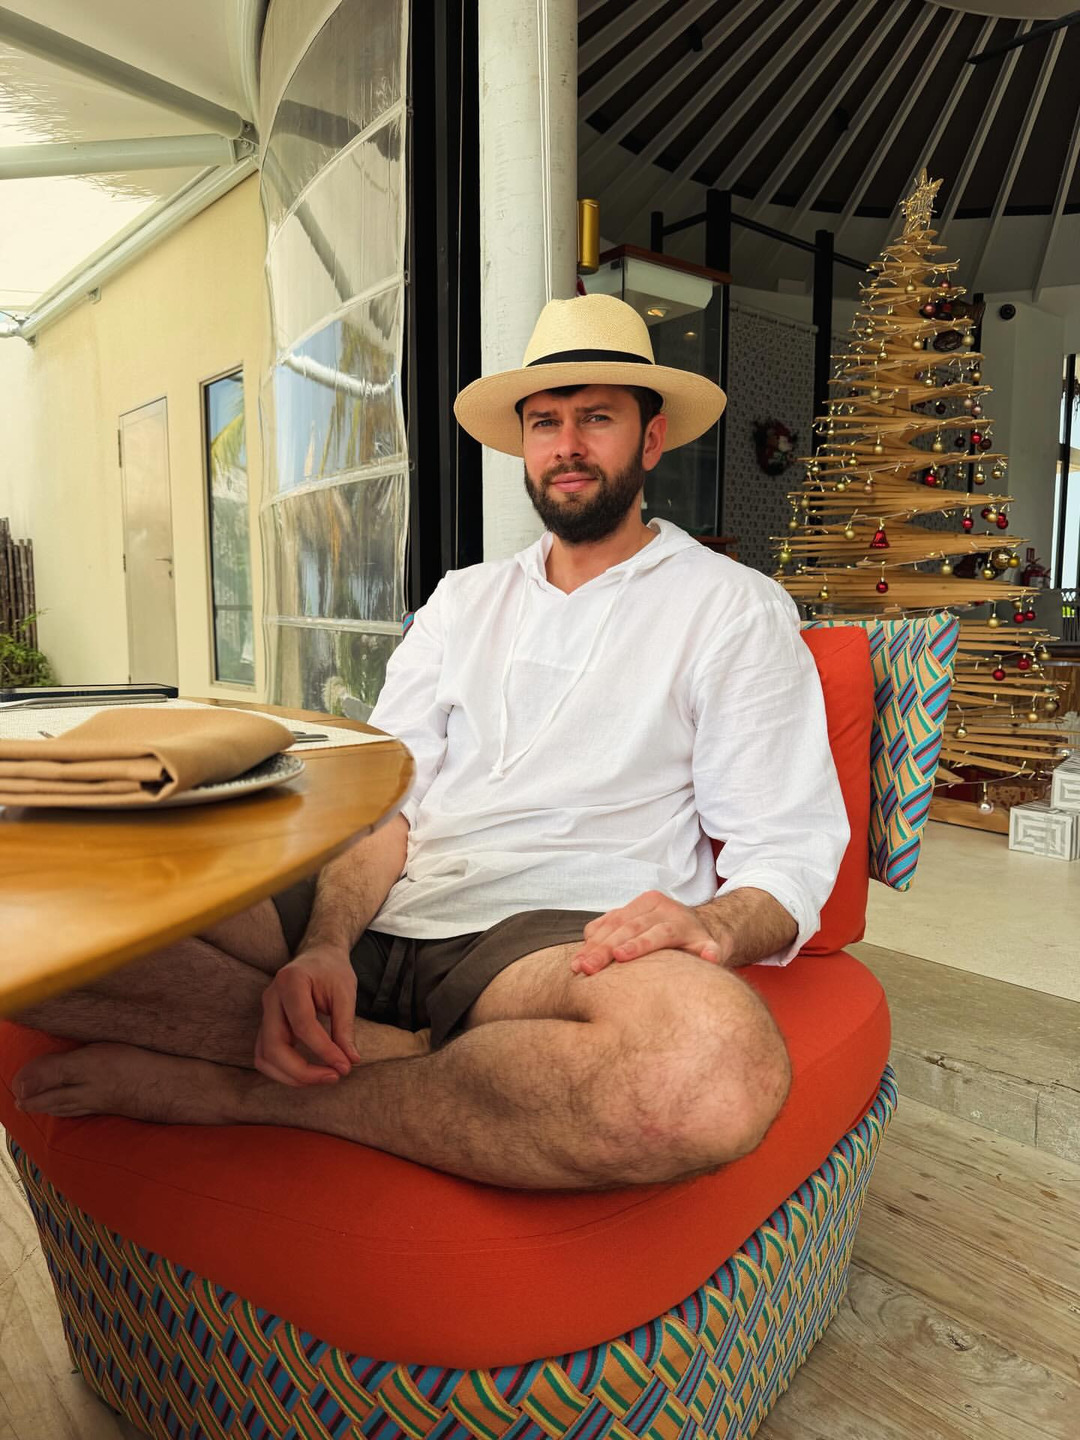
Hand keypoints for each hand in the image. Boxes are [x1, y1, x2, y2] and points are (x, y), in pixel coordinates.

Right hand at [255, 944, 364, 1085]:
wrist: (318, 955)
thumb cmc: (332, 970)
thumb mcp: (345, 992)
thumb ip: (345, 1026)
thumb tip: (350, 1061)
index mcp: (290, 981)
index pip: (302, 1025)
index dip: (324, 1050)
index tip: (346, 1066)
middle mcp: (270, 998)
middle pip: (274, 1046)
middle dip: (303, 1071)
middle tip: (335, 1076)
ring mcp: (264, 1013)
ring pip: (264, 1057)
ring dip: (291, 1076)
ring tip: (324, 1077)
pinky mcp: (266, 1026)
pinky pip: (266, 1056)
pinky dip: (284, 1072)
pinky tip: (310, 1073)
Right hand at [571, 891, 730, 975]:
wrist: (693, 924)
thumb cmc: (698, 944)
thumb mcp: (711, 948)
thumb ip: (710, 952)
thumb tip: (711, 954)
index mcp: (678, 919)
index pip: (656, 931)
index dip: (637, 944)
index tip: (620, 957)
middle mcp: (658, 907)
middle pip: (629, 928)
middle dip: (605, 948)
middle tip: (587, 968)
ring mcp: (640, 905)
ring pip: (613, 922)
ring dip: (593, 944)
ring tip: (578, 965)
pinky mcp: (626, 907)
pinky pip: (605, 919)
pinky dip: (592, 937)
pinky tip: (580, 955)